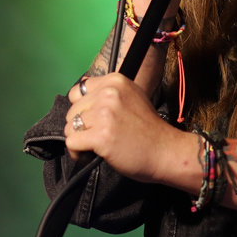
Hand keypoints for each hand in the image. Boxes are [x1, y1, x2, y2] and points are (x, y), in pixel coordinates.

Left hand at [63, 73, 183, 181]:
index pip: (78, 91)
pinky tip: (92, 154)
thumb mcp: (133, 97)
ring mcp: (105, 114)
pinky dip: (77, 152)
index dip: (83, 108)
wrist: (165, 151)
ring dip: (80, 140)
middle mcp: (109, 94)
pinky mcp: (101, 136)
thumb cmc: (149, 129)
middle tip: (99, 135)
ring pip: (70, 127)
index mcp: (116, 81)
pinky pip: (72, 143)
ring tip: (96, 146)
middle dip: (81, 126)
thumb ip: (109, 93)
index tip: (94, 119)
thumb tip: (79, 96)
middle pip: (72, 110)